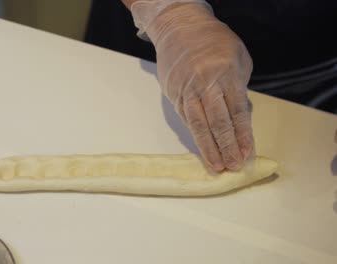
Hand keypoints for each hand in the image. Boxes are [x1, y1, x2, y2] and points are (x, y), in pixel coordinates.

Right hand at [131, 1, 253, 170]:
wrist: (179, 28)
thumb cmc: (213, 43)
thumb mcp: (238, 59)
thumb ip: (239, 89)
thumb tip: (239, 119)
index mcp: (226, 75)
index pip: (237, 112)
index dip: (242, 135)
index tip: (246, 153)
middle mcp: (205, 84)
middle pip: (217, 122)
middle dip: (226, 147)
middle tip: (232, 166)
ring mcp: (186, 90)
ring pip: (197, 124)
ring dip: (207, 147)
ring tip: (215, 165)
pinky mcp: (173, 93)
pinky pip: (185, 117)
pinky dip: (194, 134)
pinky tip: (201, 146)